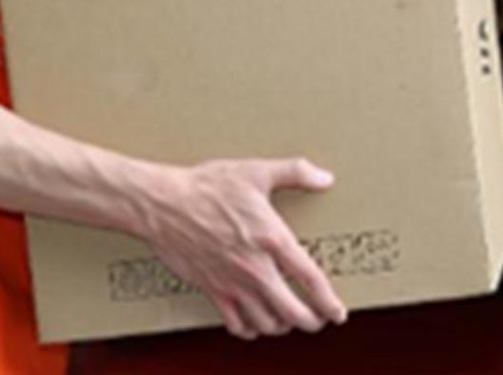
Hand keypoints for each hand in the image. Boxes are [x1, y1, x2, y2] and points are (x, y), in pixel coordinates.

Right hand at [138, 158, 348, 339]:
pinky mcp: (212, 290)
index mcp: (272, 239)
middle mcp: (256, 268)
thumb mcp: (256, 171)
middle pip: (294, 312)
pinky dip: (251, 329)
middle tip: (318, 320)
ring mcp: (233, 283)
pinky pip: (237, 325)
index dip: (329, 302)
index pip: (311, 280)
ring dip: (283, 326)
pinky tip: (255, 322)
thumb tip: (325, 178)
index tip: (337, 311)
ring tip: (289, 319)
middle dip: (312, 321)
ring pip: (267, 323)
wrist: (164, 204)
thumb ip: (295, 172)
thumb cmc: (208, 187)